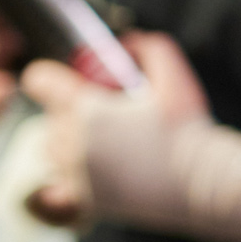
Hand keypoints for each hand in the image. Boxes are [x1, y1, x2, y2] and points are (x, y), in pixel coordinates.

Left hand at [20, 31, 207, 225]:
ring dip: (68, 140)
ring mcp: (74, 172)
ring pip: (51, 148)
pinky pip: (56, 183)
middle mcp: (72, 142)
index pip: (39, 81)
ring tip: (104, 141)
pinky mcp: (82, 198)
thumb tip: (128, 42)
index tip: (64, 82)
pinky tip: (92, 168)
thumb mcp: (175, 77)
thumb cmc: (188, 130)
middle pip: (50, 116)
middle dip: (70, 110)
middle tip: (105, 113)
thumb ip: (150, 49)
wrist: (200, 183)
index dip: (49, 77)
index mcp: (87, 110)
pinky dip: (68, 174)